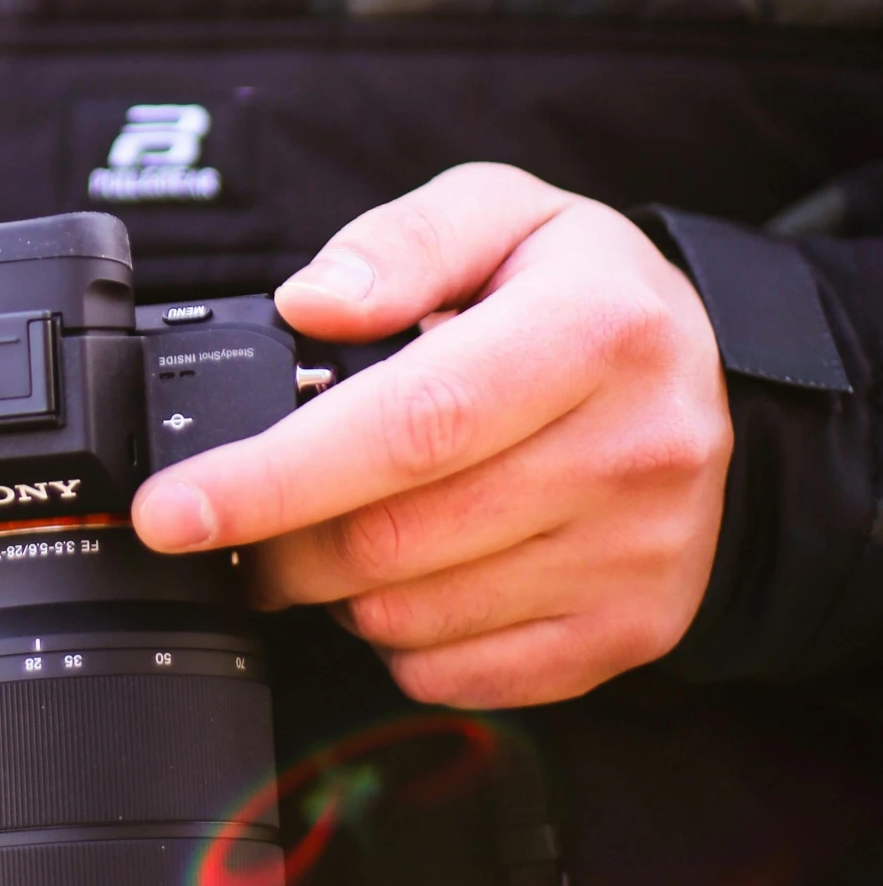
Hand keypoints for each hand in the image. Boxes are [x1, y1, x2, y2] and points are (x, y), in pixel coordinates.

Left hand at [132, 165, 732, 707]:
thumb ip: (399, 244)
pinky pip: (461, 674)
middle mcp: (631, 453)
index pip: (409, 426)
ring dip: (337, 588)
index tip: (172, 511)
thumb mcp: (503, 211)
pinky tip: (416, 571)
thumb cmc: (584, 293)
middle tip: (234, 518)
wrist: (714, 379)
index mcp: (592, 333)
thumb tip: (307, 303)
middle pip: (395, 538)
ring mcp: (636, 556)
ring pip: (413, 617)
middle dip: (276, 542)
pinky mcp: (633, 631)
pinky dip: (400, 638)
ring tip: (348, 522)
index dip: (272, 477)